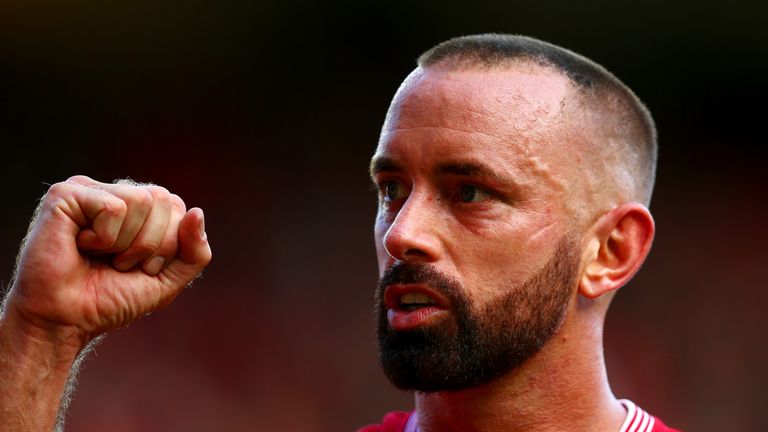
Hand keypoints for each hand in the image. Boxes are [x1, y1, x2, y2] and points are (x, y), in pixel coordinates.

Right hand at [3, 175, 211, 348]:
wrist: (66, 320)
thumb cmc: (110, 300)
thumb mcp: (167, 280)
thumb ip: (195, 252)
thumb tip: (197, 212)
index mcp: (139, 208)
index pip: (178, 208)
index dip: (168, 245)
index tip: (139, 268)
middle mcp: (115, 193)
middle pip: (164, 199)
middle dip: (151, 244)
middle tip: (118, 263)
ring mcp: (89, 190)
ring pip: (142, 200)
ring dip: (126, 243)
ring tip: (100, 256)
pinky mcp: (65, 194)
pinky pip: (113, 207)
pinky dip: (105, 238)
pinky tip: (81, 246)